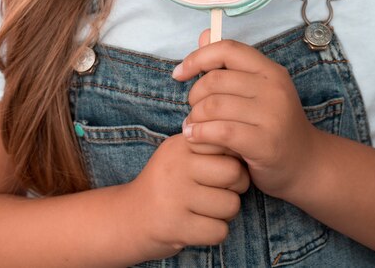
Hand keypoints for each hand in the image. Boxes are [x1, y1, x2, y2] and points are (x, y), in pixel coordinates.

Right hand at [128, 133, 249, 260]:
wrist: (130, 218)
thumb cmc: (167, 184)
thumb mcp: (180, 154)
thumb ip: (208, 145)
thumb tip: (244, 146)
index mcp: (180, 144)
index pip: (225, 141)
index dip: (233, 157)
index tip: (221, 167)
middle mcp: (177, 166)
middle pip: (234, 172)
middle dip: (237, 186)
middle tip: (222, 190)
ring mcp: (175, 196)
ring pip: (231, 205)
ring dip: (225, 212)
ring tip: (207, 209)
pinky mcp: (175, 226)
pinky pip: (219, 231)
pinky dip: (215, 232)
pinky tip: (199, 225)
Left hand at [172, 30, 317, 200]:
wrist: (306, 163)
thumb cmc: (273, 124)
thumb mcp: (257, 89)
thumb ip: (228, 64)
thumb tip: (204, 35)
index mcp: (270, 70)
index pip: (227, 49)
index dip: (198, 57)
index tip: (179, 73)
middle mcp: (274, 88)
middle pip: (215, 80)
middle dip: (194, 95)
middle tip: (193, 109)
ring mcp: (272, 115)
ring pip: (213, 106)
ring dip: (194, 117)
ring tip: (191, 126)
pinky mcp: (265, 143)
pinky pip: (220, 131)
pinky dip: (200, 134)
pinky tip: (193, 137)